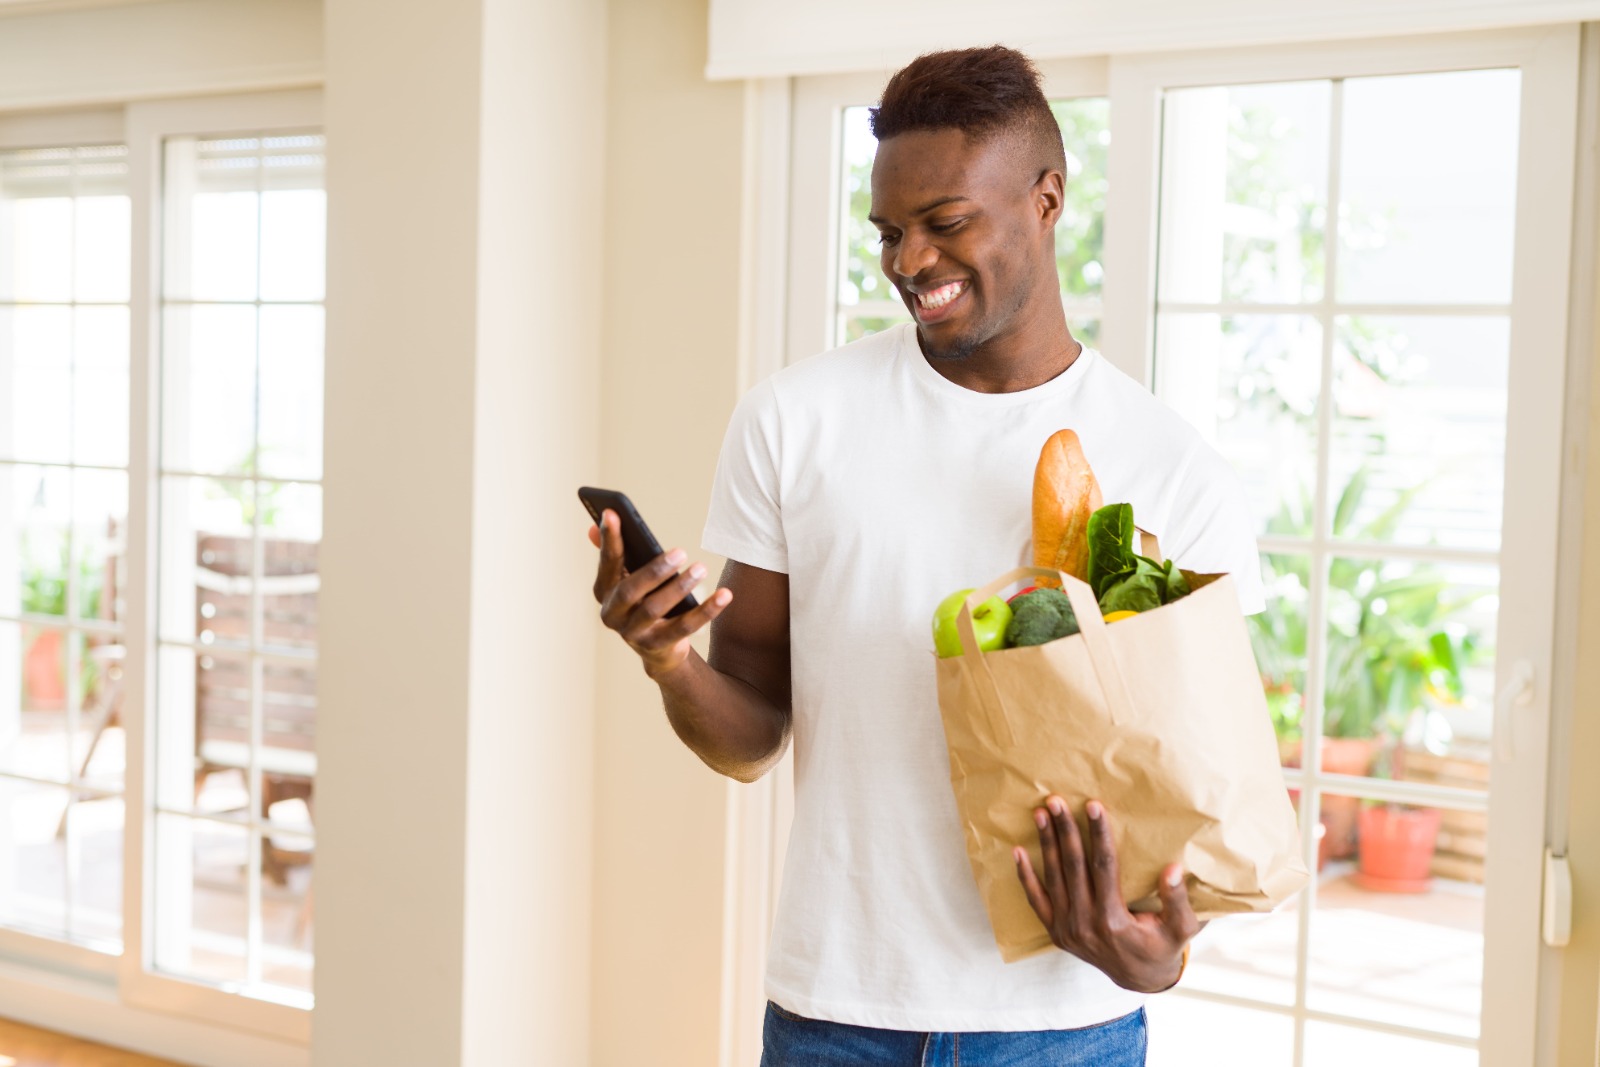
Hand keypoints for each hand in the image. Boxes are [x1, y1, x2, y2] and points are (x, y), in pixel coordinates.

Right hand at [589, 510, 731, 678]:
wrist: (657, 650)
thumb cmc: (643, 602)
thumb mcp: (628, 579)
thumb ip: (616, 556)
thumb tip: (593, 527)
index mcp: (603, 591)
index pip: (607, 562)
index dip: (609, 539)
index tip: (613, 513)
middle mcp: (613, 614)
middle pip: (630, 591)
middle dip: (655, 571)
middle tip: (680, 552)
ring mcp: (633, 633)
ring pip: (655, 609)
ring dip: (679, 587)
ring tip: (700, 568)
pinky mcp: (658, 646)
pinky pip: (685, 628)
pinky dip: (706, 611)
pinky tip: (724, 595)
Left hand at [1013, 796, 1198, 992]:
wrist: (1139, 979)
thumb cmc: (1161, 948)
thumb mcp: (1180, 930)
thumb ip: (1177, 900)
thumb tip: (1172, 869)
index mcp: (1114, 920)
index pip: (1104, 867)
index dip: (1098, 834)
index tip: (1093, 805)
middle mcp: (1085, 924)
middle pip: (1073, 867)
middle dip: (1065, 830)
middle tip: (1056, 800)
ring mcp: (1066, 929)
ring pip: (1053, 878)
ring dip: (1046, 843)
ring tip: (1041, 813)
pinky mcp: (1055, 931)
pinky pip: (1035, 900)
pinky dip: (1025, 876)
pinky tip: (1017, 851)